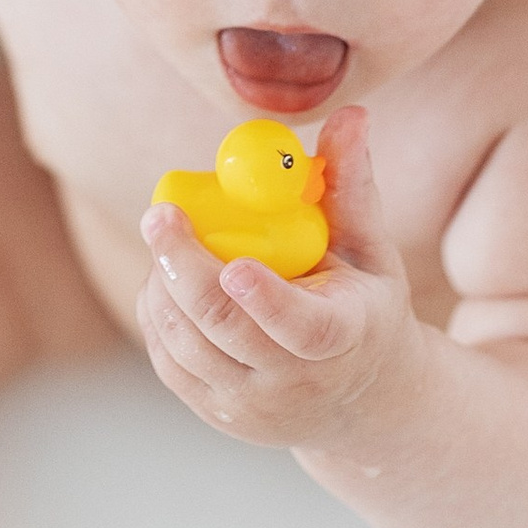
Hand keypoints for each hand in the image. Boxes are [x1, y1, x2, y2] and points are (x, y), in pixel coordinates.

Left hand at [137, 107, 422, 449]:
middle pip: (227, 331)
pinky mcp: (216, 412)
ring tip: (166, 235)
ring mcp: (251, 406)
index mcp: (343, 339)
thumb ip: (351, 186)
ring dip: (163, 283)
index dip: (268, 300)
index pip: (302, 328)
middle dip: (185, 268)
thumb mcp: (369, 251)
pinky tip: (165, 277)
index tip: (235, 266)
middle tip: (160, 214)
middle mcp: (297, 383)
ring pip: (186, 343)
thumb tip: (350, 115)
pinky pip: (168, 358)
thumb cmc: (363, 307)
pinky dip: (157, 311)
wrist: (359, 399)